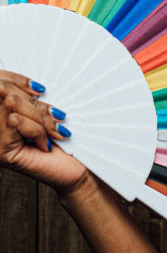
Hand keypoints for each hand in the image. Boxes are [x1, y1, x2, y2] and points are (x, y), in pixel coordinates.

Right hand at [0, 74, 87, 194]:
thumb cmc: (62, 143)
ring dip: (39, 118)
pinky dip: (37, 131)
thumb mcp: (43, 112)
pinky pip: (16, 121)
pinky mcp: (1, 150)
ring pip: (10, 104)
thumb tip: (29, 85)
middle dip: (34, 102)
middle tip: (56, 117)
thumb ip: (28, 97)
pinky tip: (45, 145)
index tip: (40, 89)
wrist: (74, 172)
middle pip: (2, 90)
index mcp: (1, 113)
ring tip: (54, 133)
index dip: (17, 79)